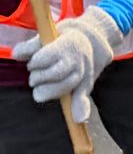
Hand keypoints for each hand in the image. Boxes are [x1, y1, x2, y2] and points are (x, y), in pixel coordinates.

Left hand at [11, 7, 120, 122]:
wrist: (94, 40)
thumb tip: (16, 55)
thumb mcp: (48, 35)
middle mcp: (77, 60)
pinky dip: (81, 108)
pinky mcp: (85, 85)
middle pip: (56, 74)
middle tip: (35, 77)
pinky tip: (79, 119)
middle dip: (39, 77)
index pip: (45, 58)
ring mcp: (82, 74)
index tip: (33, 62)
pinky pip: (83, 98)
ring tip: (42, 87)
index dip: (35, 62)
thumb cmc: (64, 38)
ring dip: (49, 90)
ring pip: (66, 87)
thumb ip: (30, 46)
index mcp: (67, 45)